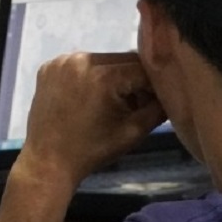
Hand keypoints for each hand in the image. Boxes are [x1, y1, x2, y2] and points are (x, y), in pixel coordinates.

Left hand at [17, 52, 167, 189]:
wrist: (48, 162)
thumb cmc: (92, 150)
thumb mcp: (132, 132)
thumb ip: (157, 109)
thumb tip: (173, 93)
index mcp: (102, 76)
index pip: (141, 68)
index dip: (154, 83)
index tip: (158, 98)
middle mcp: (81, 59)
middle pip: (121, 61)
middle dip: (133, 79)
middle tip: (138, 102)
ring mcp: (61, 61)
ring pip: (102, 61)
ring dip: (112, 76)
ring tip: (113, 101)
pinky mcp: (49, 66)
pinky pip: (80, 64)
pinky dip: (90, 76)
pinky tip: (90, 97)